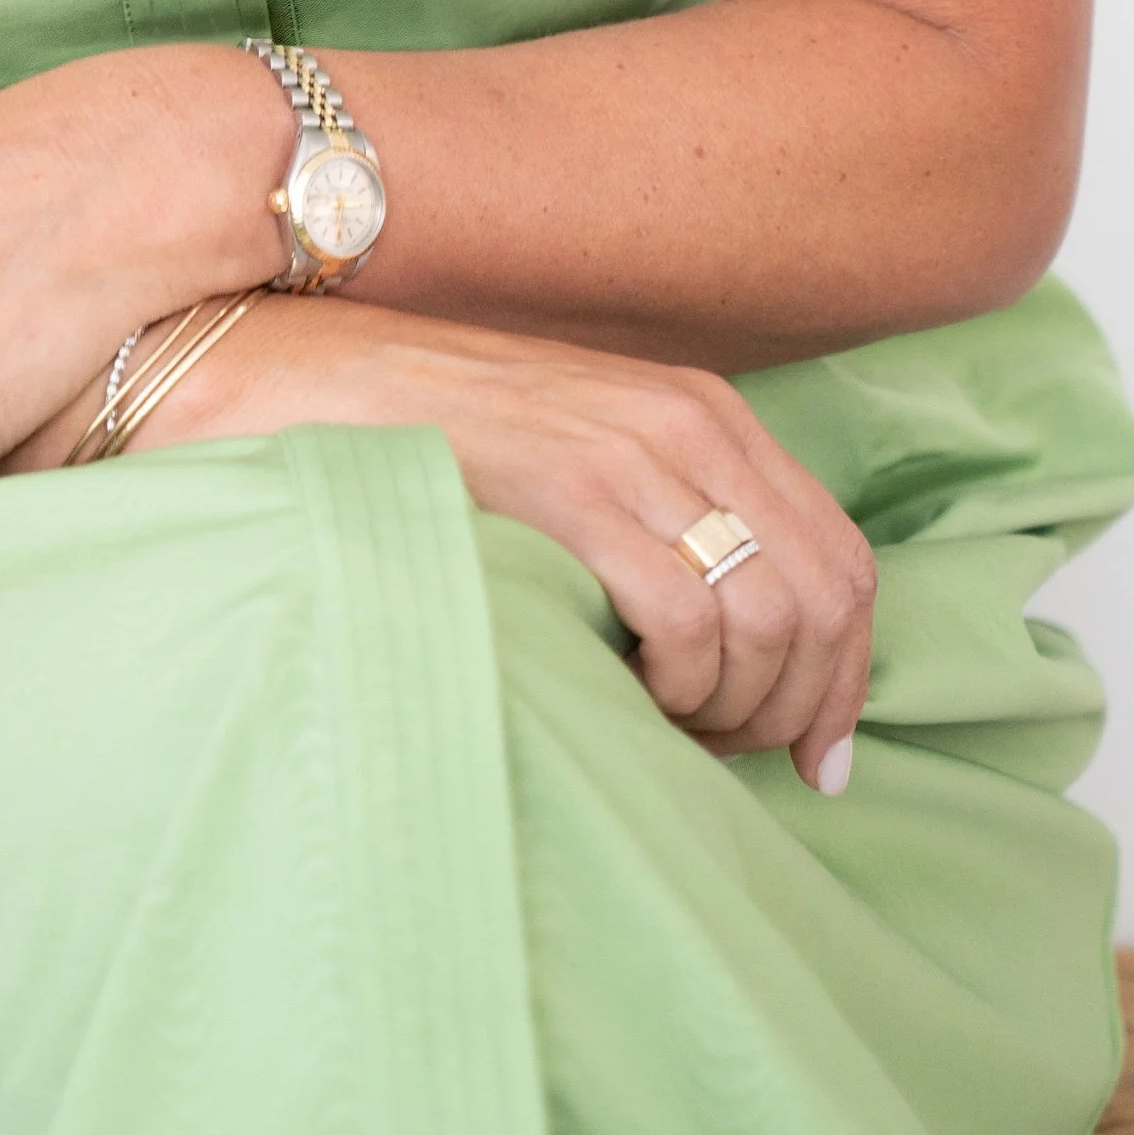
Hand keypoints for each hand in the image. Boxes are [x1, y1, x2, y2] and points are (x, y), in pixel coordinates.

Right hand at [98, 296, 875, 791]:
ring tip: (662, 731)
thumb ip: (653, 522)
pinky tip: (623, 696)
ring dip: (735, 708)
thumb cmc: (416, 436)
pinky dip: (680, 686)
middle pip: (825, 598)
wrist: (287, 372)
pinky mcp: (566, 483)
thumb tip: (730, 649)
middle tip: (728, 762)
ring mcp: (628, 447)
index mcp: (701, 412)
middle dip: (799, 708)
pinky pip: (687, 616)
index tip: (816, 760)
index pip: (843, 558)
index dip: (846, 676)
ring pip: (770, 616)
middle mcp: (686, 420)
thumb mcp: (570, 458)